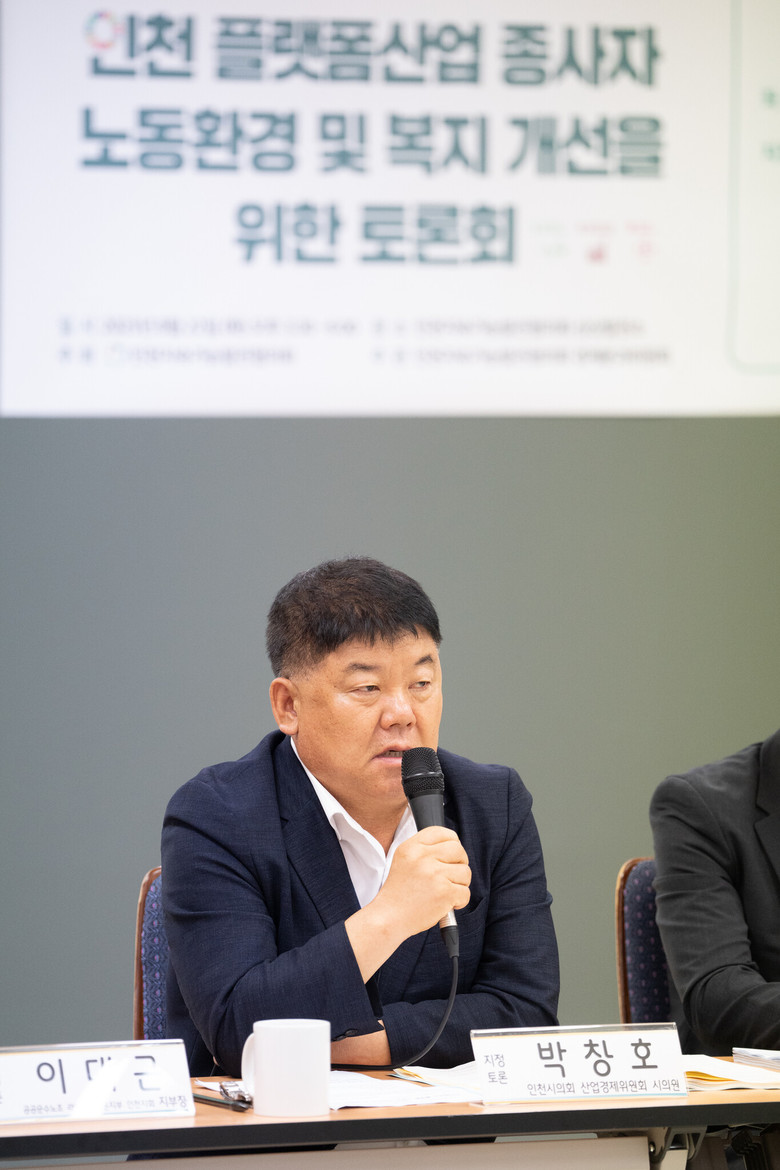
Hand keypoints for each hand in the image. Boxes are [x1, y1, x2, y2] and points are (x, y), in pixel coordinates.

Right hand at [344, 827, 469, 982]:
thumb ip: (425, 849)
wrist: (389, 918)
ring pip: (465, 872)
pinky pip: (466, 892)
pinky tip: (445, 904)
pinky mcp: (445, 892)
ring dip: (460, 885)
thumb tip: (454, 844)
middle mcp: (423, 857)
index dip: (452, 843)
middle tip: (451, 876)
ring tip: (444, 892)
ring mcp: (435, 874)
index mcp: (412, 846)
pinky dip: (459, 901)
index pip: (443, 832)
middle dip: (460, 863)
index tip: (451, 855)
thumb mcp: (403, 859)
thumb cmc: (399, 892)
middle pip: (458, 850)